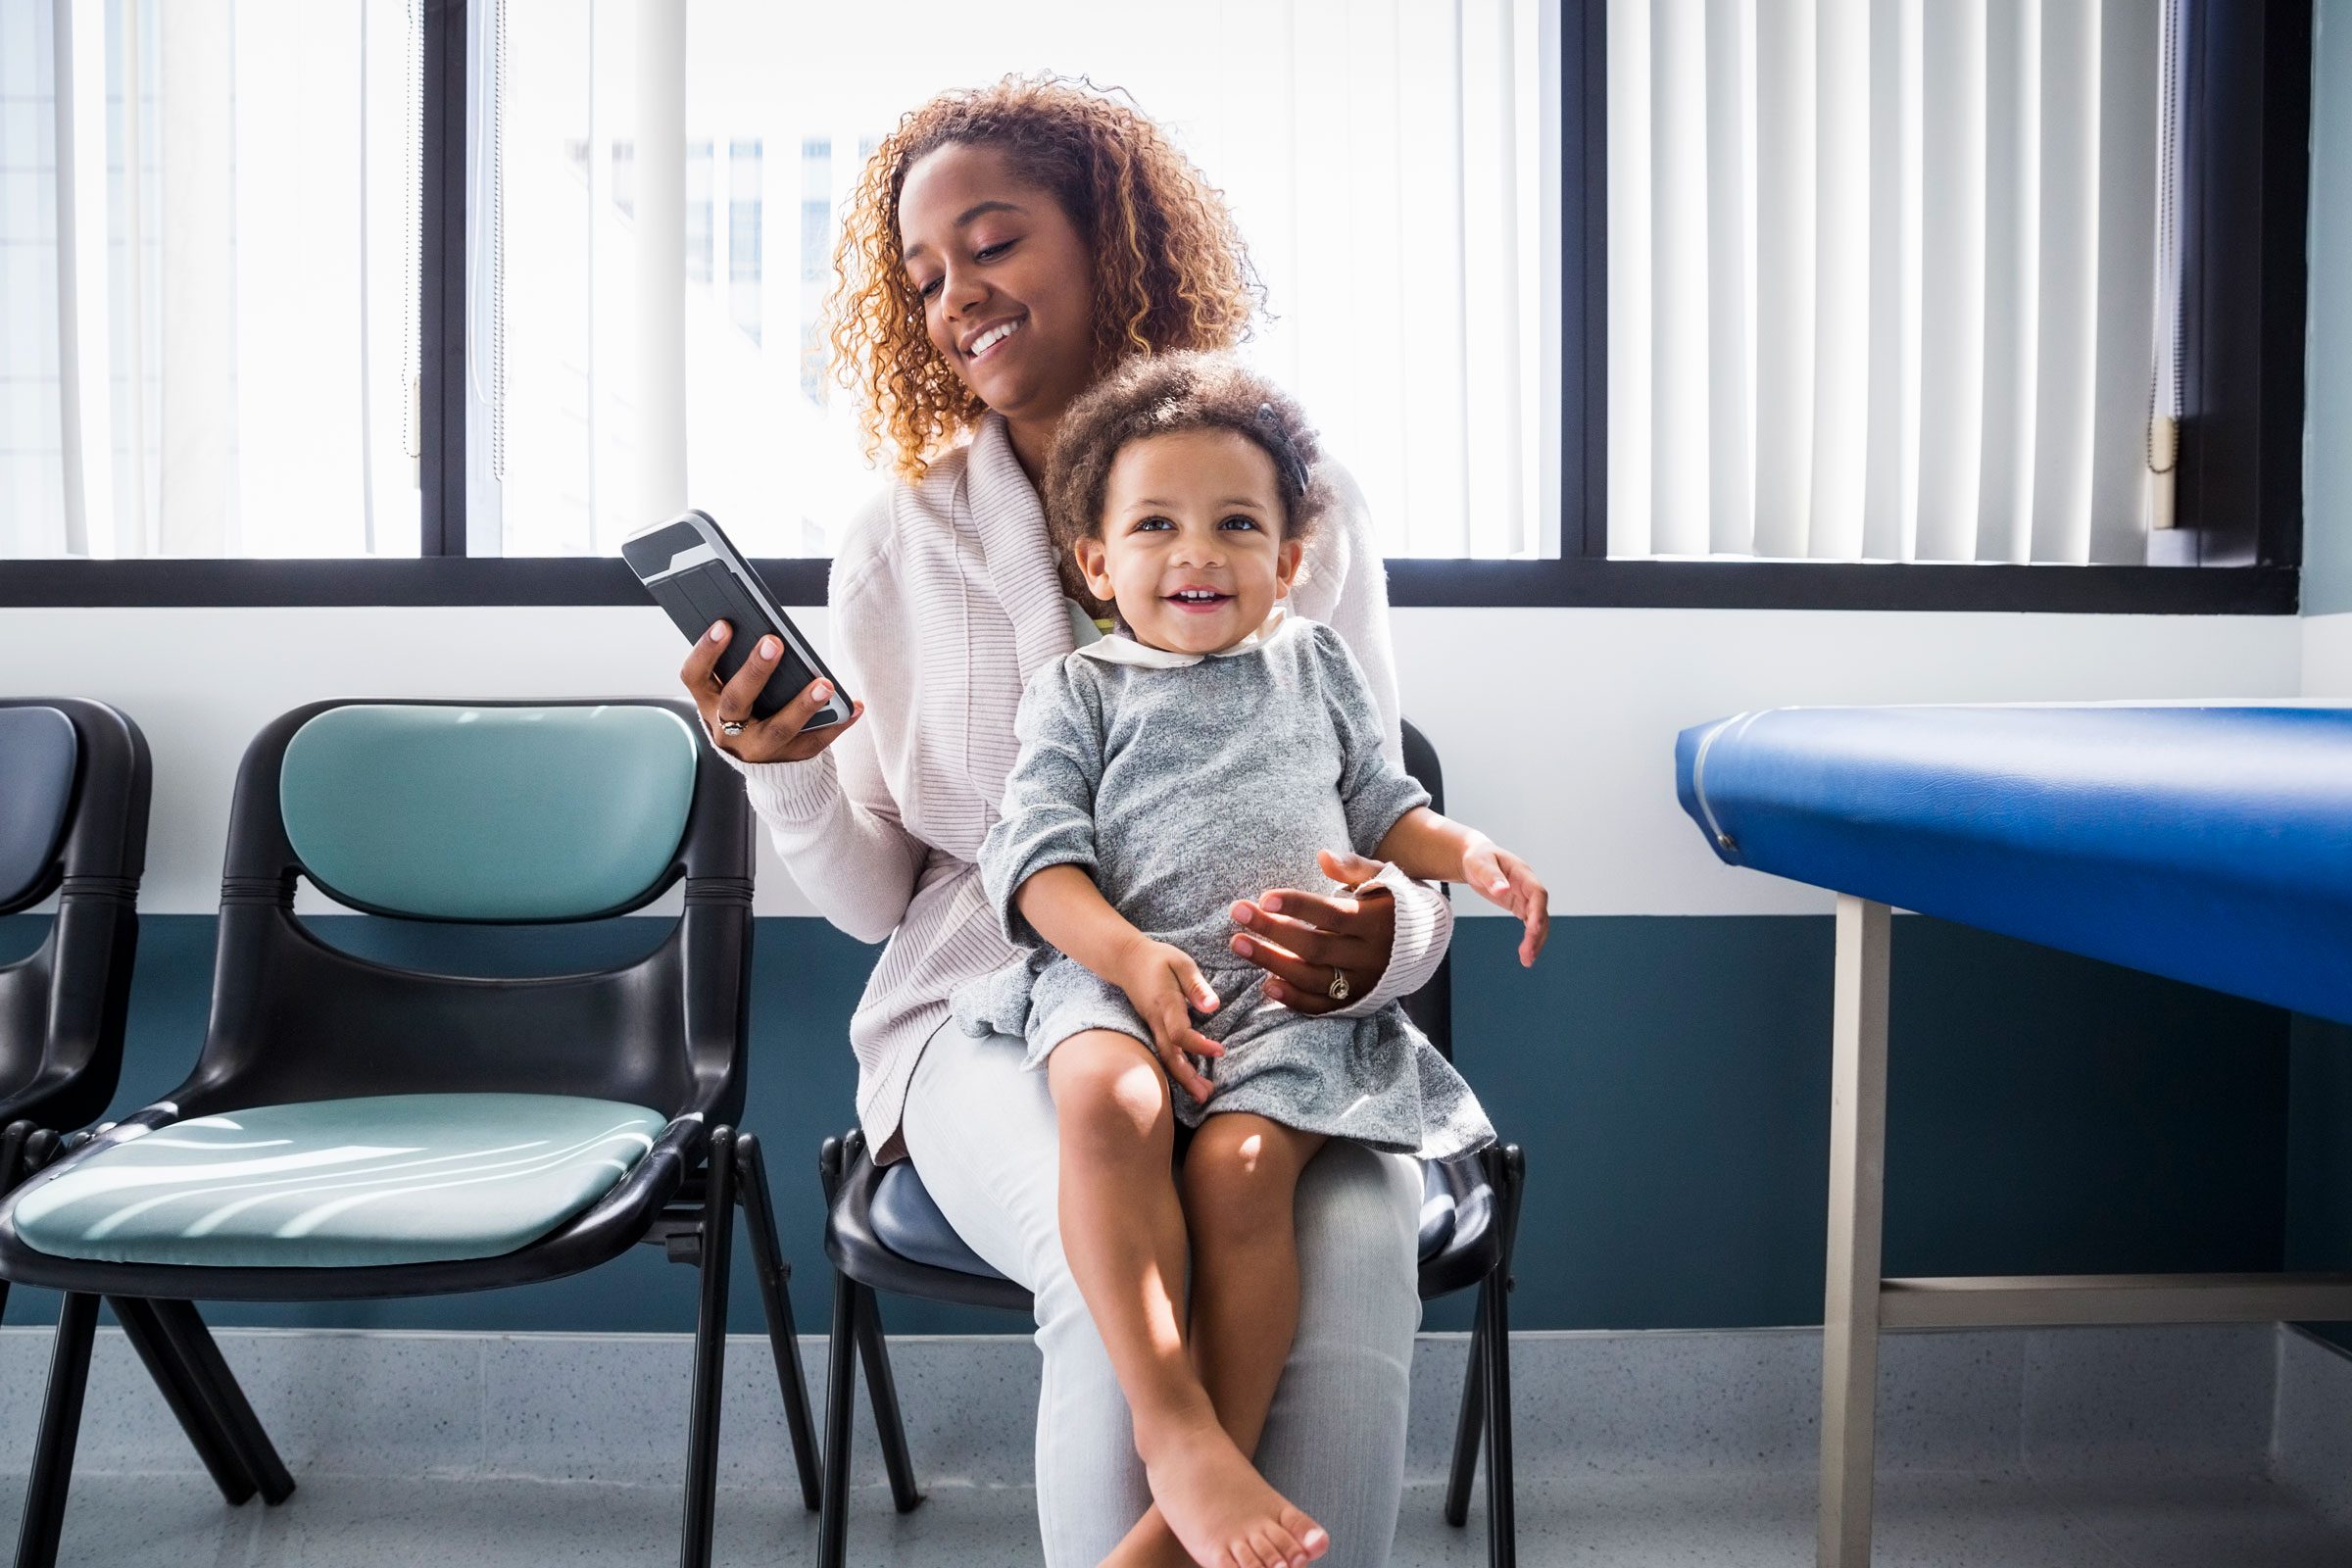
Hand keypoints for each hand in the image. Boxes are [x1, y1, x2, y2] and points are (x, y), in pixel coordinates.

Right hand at [680, 621, 863, 763]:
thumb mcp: (734, 691)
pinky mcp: (787, 759)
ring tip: (825, 684)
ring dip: (803, 705)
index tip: (723, 624)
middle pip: (736, 700)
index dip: (705, 651)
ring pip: (778, 728)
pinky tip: (853, 706)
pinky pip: (813, 742)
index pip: (695, 676)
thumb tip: (769, 632)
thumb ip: (742, 666)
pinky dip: (836, 724)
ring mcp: (758, 749)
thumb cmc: (750, 710)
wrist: (763, 762)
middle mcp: (728, 730)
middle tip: (774, 642)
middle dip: (755, 671)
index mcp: (709, 704)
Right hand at [1113, 937, 1224, 1101]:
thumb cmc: (1158, 958)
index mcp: (1165, 1002)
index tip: (1220, 1051)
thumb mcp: (1181, 963)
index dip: (1199, 1045)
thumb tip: (1213, 1007)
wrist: (1126, 959)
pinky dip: (1176, 1067)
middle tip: (1206, 1096)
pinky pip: (1164, 1051)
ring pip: (1165, 1057)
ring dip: (1182, 1077)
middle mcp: (1156, 1019)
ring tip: (1202, 1094)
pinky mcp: (1153, 1027)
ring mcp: (1152, 1025)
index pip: (1179, 1032)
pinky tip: (1190, 1078)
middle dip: (1187, 1077)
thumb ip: (1196, 985)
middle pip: (1169, 1055)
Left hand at [1229, 849, 1395, 1014]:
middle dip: (1272, 930)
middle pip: (1314, 947)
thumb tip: (1322, 855)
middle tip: (1237, 912)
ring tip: (1238, 944)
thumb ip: (1353, 867)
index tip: (1264, 897)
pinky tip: (1265, 983)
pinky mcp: (1356, 1002)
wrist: (1425, 944)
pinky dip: (1292, 998)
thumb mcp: (1381, 878)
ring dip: (1271, 962)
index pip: (1331, 914)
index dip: (1297, 906)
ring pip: (1312, 978)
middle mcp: (1370, 956)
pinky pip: (1321, 1006)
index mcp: (1377, 922)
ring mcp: (1363, 983)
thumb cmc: (1392, 902)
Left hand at [1462, 835, 1549, 965]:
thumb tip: (1501, 890)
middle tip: (1528, 954)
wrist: (1476, 858)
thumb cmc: (1479, 857)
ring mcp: (1526, 898)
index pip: (1538, 893)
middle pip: (1540, 912)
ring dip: (1535, 941)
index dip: (1538, 912)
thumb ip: (1491, 876)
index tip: (1532, 929)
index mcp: (1522, 874)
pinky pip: (1530, 924)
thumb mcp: (1480, 864)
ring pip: (1538, 921)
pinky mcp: (1520, 906)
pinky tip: (1526, 955)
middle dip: (1537, 934)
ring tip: (1527, 961)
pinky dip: (1530, 939)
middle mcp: (1528, 887)